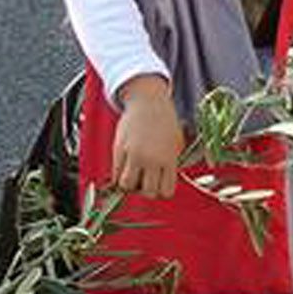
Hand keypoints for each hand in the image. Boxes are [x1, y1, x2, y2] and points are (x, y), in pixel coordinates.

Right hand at [112, 76, 182, 199]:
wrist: (148, 101)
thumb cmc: (164, 120)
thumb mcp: (176, 142)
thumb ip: (171, 163)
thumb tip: (162, 180)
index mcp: (169, 159)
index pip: (166, 191)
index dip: (161, 190)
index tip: (159, 183)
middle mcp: (151, 159)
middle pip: (147, 192)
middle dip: (146, 189)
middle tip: (145, 179)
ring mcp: (133, 155)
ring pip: (128, 186)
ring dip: (130, 184)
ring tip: (134, 174)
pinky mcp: (119, 149)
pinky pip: (116, 173)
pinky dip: (119, 175)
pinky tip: (125, 167)